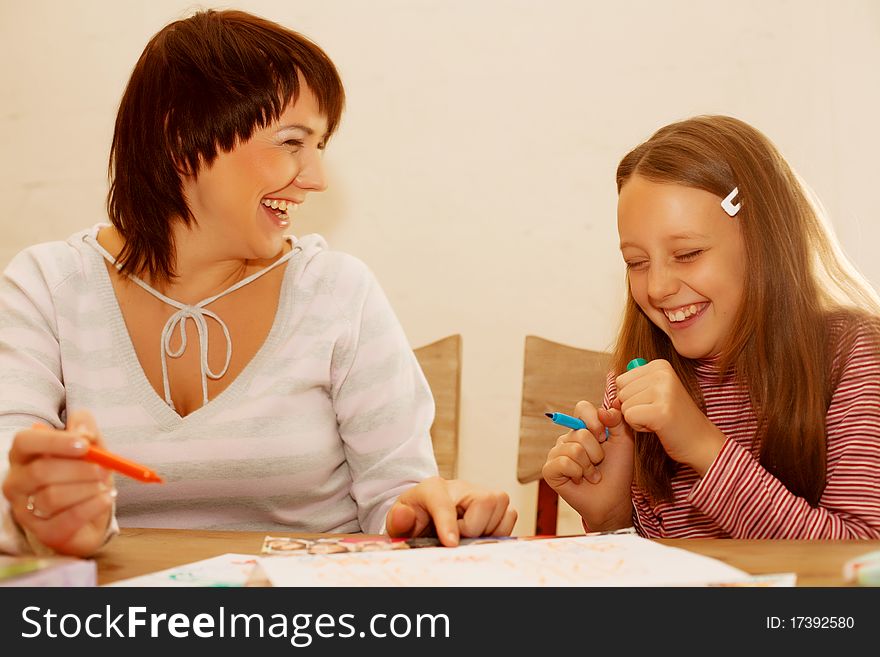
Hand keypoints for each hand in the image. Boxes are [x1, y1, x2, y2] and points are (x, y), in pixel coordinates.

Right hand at [2, 410, 115, 556]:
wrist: (93, 511)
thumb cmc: (84, 473)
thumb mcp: (90, 444)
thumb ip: (86, 428)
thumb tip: (84, 433)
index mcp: (24, 455)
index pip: (25, 442)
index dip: (54, 441)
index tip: (84, 445)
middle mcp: (17, 482)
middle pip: (40, 471)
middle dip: (78, 469)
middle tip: (104, 469)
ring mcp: (25, 510)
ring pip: (51, 497)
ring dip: (86, 489)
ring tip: (104, 486)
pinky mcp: (43, 533)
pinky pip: (66, 520)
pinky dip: (91, 507)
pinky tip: (104, 499)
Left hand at [386, 477, 516, 545]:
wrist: (428, 515)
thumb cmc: (416, 517)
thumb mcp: (399, 520)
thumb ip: (399, 520)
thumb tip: (403, 516)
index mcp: (434, 488)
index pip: (444, 502)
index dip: (448, 523)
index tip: (450, 543)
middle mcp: (462, 487)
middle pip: (485, 500)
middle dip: (474, 527)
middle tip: (458, 537)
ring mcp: (481, 493)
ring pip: (502, 507)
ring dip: (488, 530)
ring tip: (468, 535)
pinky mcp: (497, 504)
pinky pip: (511, 515)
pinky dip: (499, 530)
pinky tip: (481, 534)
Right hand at [542, 400, 634, 530]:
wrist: (613, 500)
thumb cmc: (618, 471)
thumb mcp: (623, 441)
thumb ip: (617, 421)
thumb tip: (603, 410)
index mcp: (583, 429)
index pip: (582, 408)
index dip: (594, 421)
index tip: (604, 437)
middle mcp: (567, 439)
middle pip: (580, 433)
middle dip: (596, 452)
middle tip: (599, 463)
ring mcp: (556, 454)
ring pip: (573, 449)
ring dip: (589, 466)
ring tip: (592, 474)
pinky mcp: (549, 470)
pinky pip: (563, 463)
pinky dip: (577, 473)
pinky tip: (579, 480)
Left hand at [614, 359, 725, 474]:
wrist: (700, 441)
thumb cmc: (674, 418)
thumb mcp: (654, 394)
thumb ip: (631, 387)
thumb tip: (610, 400)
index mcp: (660, 365)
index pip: (621, 380)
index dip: (632, 397)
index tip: (654, 403)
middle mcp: (662, 373)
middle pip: (621, 392)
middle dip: (634, 407)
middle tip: (657, 413)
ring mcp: (663, 391)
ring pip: (623, 405)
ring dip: (637, 418)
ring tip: (659, 419)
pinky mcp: (661, 411)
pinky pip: (629, 417)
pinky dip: (639, 427)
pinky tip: (658, 427)